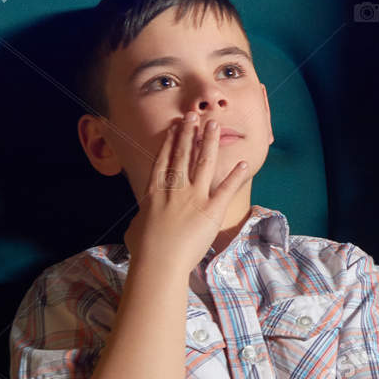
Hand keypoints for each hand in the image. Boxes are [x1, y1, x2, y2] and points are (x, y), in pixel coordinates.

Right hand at [123, 112, 248, 274]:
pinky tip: (242, 164)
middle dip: (189, 133)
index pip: (164, 160)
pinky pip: (226, 190)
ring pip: (203, 163)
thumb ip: (143, 217)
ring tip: (213, 125)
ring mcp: (194, 198)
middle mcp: (175, 189)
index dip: (171, 141)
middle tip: (194, 116)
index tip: (175, 127)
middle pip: (183, 155)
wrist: (159, 263)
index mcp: (155, 192)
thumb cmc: (144, 250)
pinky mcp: (211, 211)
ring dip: (209, 142)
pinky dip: (235, 176)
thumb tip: (142, 219)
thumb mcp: (136, 227)